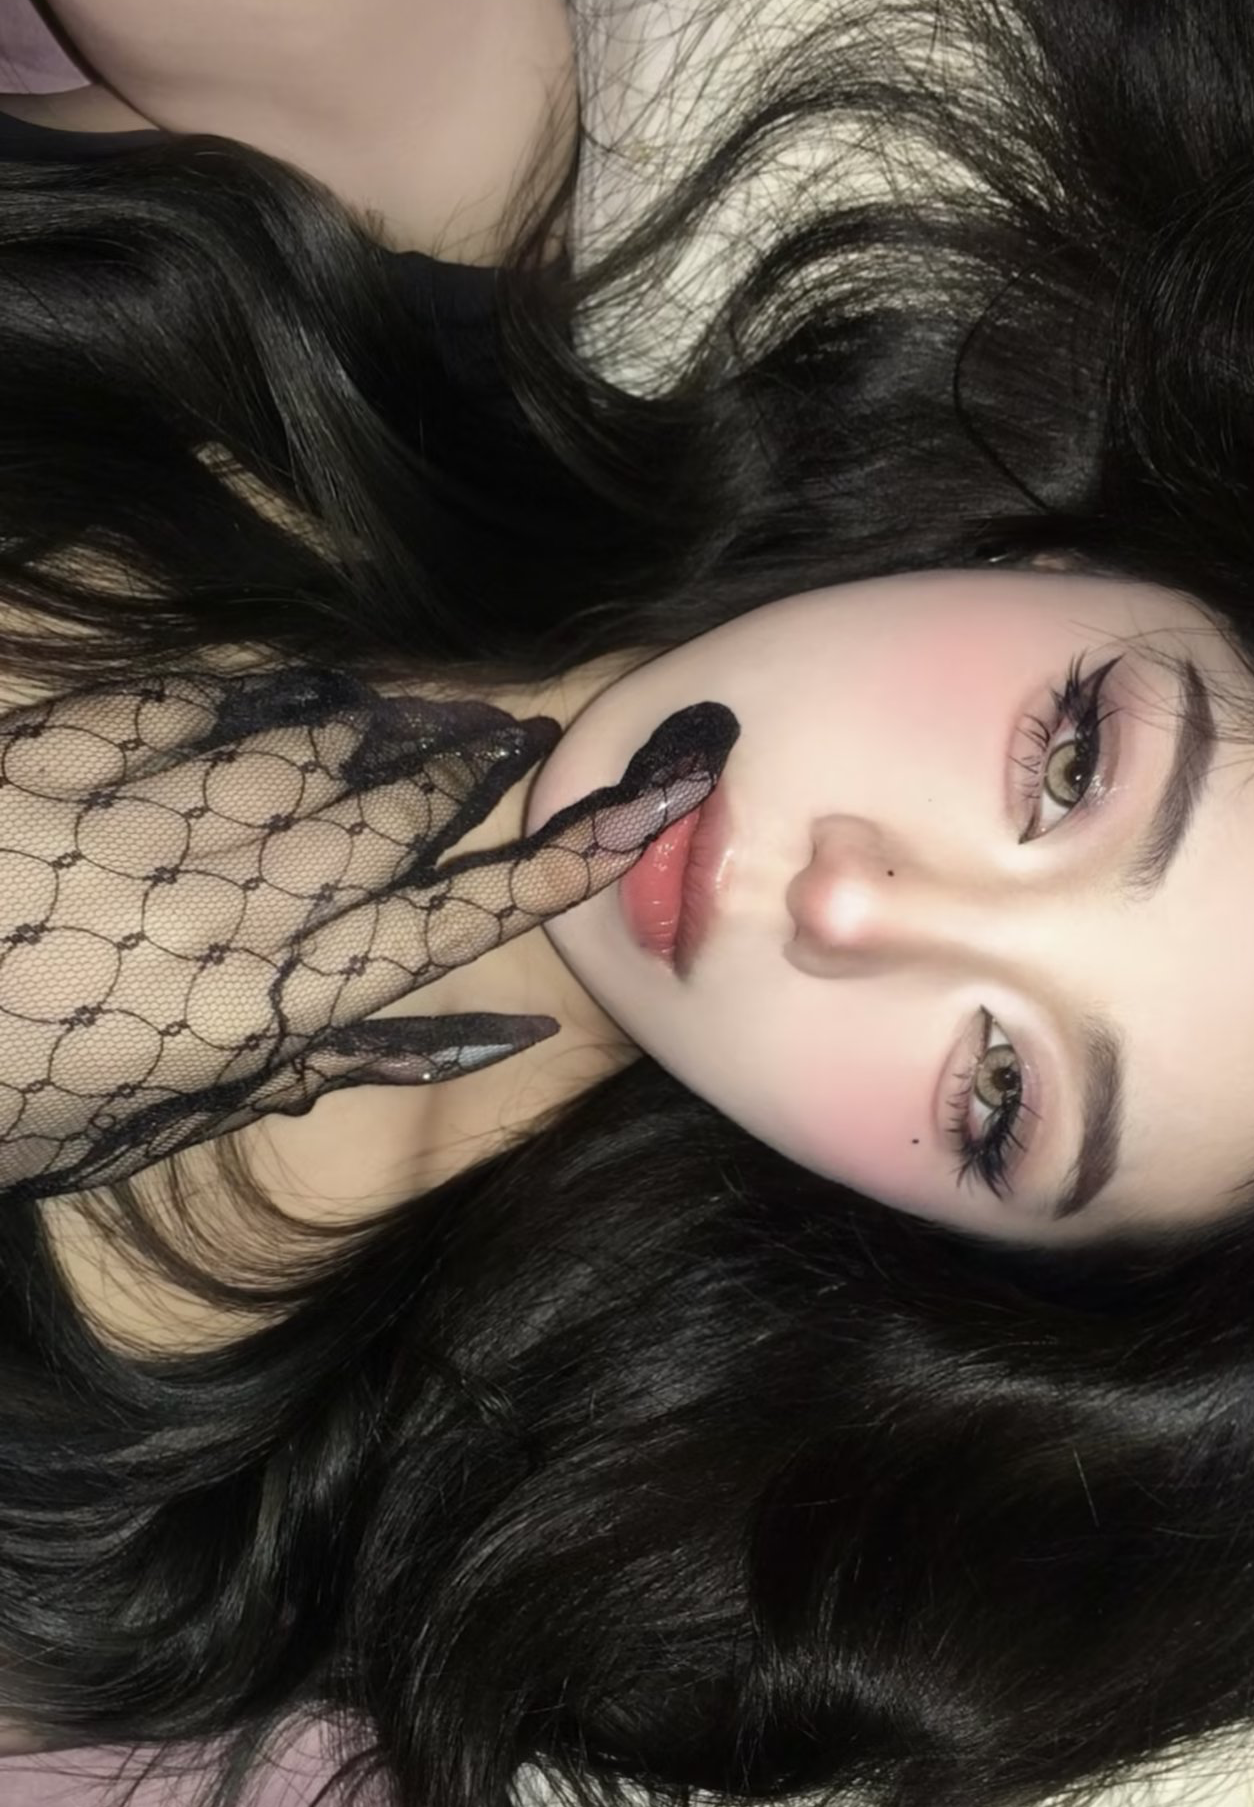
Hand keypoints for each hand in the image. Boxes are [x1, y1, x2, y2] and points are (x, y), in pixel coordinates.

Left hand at [0, 665, 736, 1197]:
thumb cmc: (1, 1099)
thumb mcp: (153, 1118)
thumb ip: (321, 1062)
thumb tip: (479, 1034)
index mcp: (249, 1006)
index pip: (440, 923)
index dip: (550, 864)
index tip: (638, 805)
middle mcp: (220, 902)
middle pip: (387, 817)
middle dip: (465, 775)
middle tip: (521, 736)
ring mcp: (139, 820)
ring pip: (307, 754)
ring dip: (387, 730)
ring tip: (444, 710)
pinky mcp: (59, 757)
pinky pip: (192, 712)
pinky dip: (265, 701)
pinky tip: (309, 687)